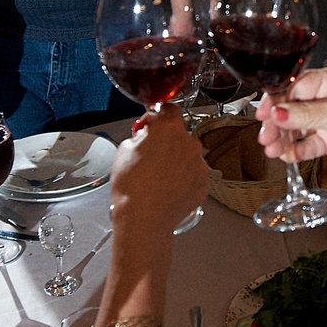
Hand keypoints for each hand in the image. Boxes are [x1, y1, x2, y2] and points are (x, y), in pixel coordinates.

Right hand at [109, 108, 205, 234]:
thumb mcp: (124, 149)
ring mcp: (199, 165)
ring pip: (187, 156)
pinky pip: (192, 175)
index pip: (170, 108)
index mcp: (169, 129)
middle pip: (179, 134)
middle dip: (166, 141)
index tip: (152, 122)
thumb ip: (139, 135)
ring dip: (175, 160)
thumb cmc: (131, 187)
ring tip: (157, 176)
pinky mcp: (203, 184)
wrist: (144, 219)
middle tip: (148, 155)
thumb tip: (145, 134)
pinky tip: (166, 188)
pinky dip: (182, 179)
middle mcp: (189, 144)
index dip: (158, 114)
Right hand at [253, 65, 326, 171]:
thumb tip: (277, 112)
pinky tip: (287, 156)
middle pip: (292, 107)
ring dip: (283, 138)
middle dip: (277, 122)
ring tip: (272, 148)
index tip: (263, 112)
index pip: (295, 86)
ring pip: (297, 127)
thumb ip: (306, 113)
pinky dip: (296, 150)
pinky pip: (308, 144)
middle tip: (266, 135)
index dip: (276, 99)